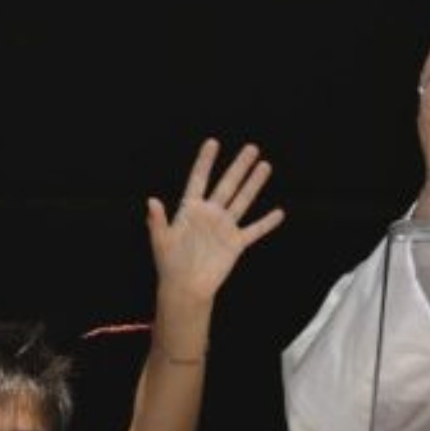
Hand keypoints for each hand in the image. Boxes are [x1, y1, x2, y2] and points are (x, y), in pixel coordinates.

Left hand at [147, 139, 286, 301]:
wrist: (185, 287)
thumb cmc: (169, 264)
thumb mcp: (160, 241)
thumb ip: (157, 220)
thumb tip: (151, 200)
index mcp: (190, 209)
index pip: (199, 179)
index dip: (205, 162)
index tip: (213, 143)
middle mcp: (210, 214)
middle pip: (228, 184)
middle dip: (239, 166)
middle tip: (252, 148)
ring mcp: (224, 227)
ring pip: (243, 200)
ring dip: (254, 184)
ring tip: (265, 166)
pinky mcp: (235, 243)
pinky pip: (254, 230)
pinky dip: (266, 223)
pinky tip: (279, 212)